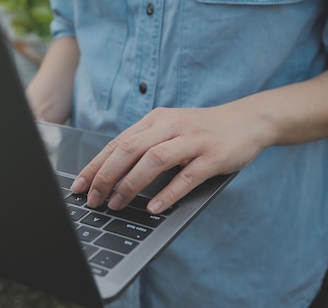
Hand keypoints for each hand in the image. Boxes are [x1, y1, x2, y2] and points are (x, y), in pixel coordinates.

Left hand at [70, 104, 269, 213]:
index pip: (119, 142)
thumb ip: (148, 144)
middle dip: (107, 176)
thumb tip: (115, 173)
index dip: (96, 165)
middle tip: (95, 199)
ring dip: (131, 184)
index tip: (80, 186)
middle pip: (130, 149)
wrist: (248, 120)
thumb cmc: (205, 130)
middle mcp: (172, 126)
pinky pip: (187, 176)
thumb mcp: (173, 129)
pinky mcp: (214, 156)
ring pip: (154, 160)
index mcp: (158, 119)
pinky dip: (168, 192)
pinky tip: (154, 207)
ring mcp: (194, 140)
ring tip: (117, 204)